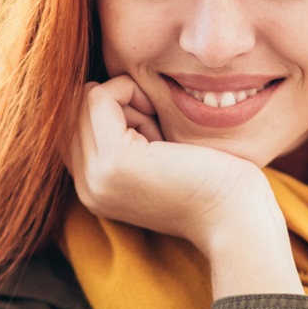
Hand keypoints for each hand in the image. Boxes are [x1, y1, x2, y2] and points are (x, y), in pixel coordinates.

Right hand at [65, 76, 298, 295]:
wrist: (235, 218)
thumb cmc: (210, 183)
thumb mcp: (155, 159)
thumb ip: (124, 136)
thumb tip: (100, 89)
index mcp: (94, 189)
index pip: (73, 128)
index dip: (110, 114)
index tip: (151, 125)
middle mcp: (86, 187)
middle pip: (74, 111)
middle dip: (116, 104)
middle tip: (156, 125)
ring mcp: (96, 176)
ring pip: (83, 101)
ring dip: (125, 101)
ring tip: (159, 131)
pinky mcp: (114, 160)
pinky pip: (99, 97)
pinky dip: (129, 92)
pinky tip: (159, 123)